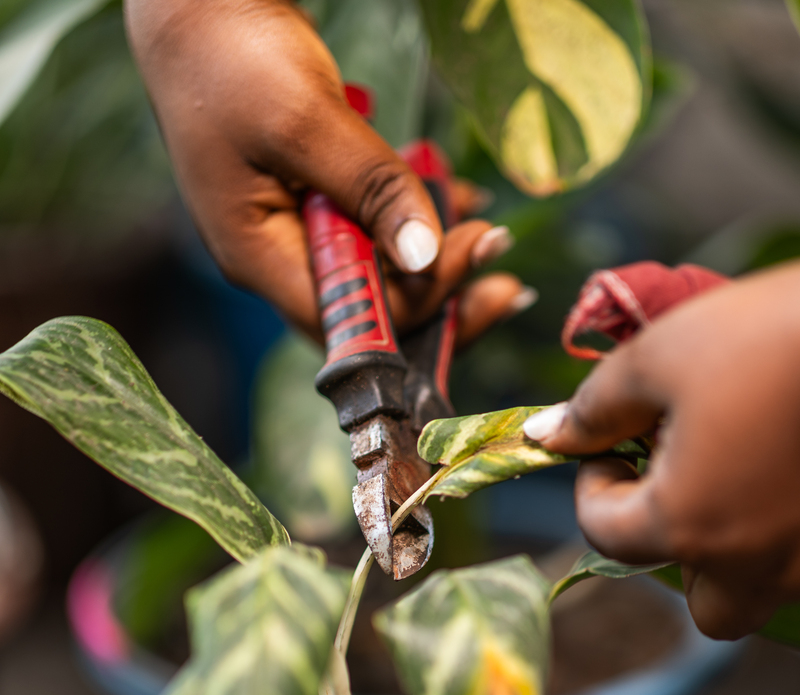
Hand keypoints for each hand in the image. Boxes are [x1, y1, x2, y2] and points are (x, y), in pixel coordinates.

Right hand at [125, 0, 532, 343]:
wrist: (193, 1)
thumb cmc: (230, 52)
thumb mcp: (305, 119)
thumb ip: (370, 188)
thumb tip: (426, 256)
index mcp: (258, 256)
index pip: (350, 319)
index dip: (418, 304)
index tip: (477, 251)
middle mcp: (275, 259)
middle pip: (368, 312)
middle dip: (440, 297)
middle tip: (507, 281)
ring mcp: (291, 232)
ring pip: (376, 274)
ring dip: (436, 261)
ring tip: (490, 236)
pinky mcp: (309, 202)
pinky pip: (371, 233)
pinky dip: (415, 222)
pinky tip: (459, 201)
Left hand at [522, 262, 799, 639]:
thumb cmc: (770, 330)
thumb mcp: (662, 356)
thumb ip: (594, 408)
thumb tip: (548, 436)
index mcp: (689, 525)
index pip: (605, 532)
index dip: (595, 481)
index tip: (616, 439)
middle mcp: (756, 565)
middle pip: (704, 606)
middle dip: (682, 554)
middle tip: (684, 480)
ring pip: (766, 596)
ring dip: (740, 554)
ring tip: (742, 472)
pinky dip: (789, 532)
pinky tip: (787, 471)